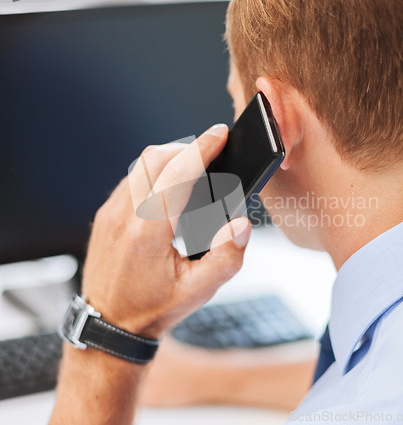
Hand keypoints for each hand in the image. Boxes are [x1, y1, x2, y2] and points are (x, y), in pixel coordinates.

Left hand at [81, 124, 251, 338]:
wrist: (110, 324)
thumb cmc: (153, 308)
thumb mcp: (199, 292)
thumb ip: (226, 258)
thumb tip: (240, 223)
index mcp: (149, 231)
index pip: (178, 172)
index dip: (203, 148)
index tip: (219, 134)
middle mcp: (124, 216)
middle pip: (156, 157)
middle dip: (187, 148)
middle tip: (210, 154)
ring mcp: (110, 213)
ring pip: (141, 164)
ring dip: (169, 158)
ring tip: (193, 169)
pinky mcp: (104, 215)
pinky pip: (130, 178)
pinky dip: (153, 172)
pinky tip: (168, 187)